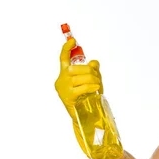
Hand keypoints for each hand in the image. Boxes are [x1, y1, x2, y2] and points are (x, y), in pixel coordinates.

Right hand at [54, 37, 102, 156]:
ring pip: (80, 77)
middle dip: (90, 71)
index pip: (63, 59)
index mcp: (64, 75)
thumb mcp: (91, 82)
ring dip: (93, 79)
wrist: (85, 117)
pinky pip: (81, 87)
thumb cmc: (87, 98)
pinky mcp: (67, 97)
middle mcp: (60, 80)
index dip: (67, 49)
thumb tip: (94, 62)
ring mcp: (63, 89)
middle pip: (76, 68)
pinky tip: (96, 89)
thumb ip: (92, 70)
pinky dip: (91, 86)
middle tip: (98, 78)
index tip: (72, 40)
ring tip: (98, 86)